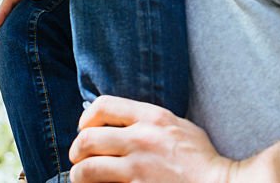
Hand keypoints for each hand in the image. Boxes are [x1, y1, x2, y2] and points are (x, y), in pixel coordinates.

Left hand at [69, 96, 243, 182]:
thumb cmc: (202, 160)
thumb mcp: (179, 126)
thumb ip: (150, 121)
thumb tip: (121, 122)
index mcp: (152, 117)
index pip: (103, 105)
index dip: (86, 117)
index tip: (84, 129)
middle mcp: (141, 139)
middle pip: (88, 138)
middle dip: (77, 151)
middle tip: (78, 159)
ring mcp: (138, 168)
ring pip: (88, 168)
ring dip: (79, 174)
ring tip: (82, 178)